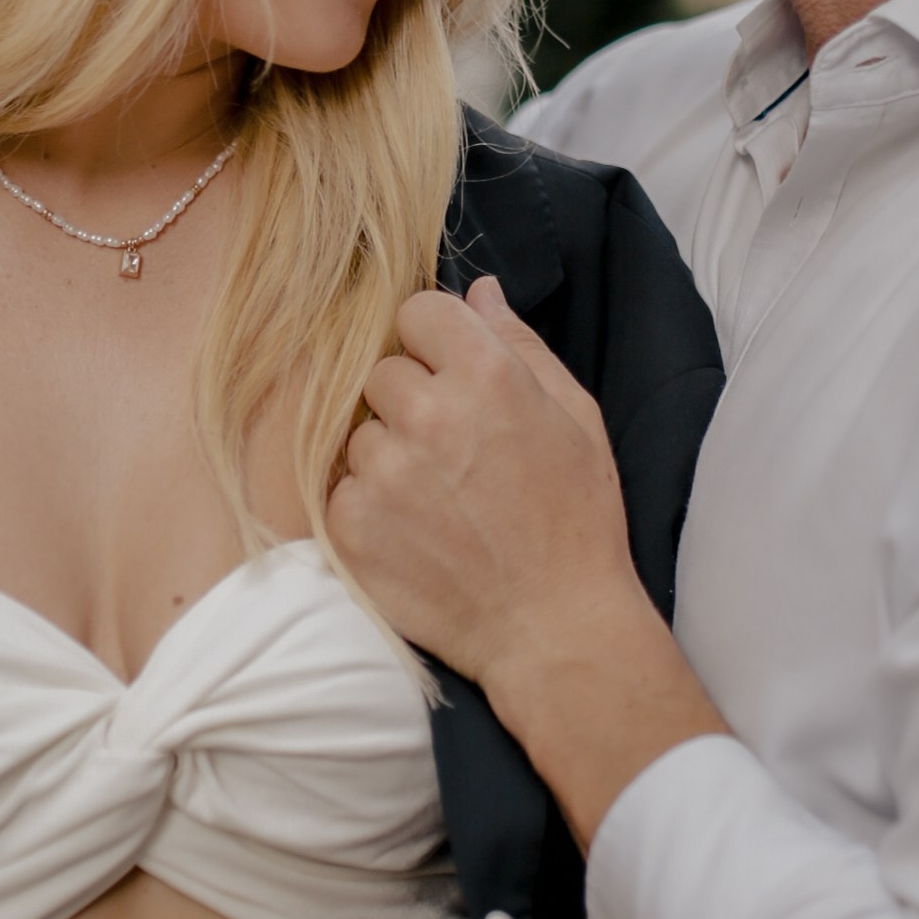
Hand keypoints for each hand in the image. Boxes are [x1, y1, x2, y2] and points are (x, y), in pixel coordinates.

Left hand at [329, 276, 726, 843]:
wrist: (553, 627)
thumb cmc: (576, 521)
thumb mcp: (576, 418)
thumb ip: (521, 344)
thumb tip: (479, 291)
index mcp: (488, 376)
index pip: (419, 311)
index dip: (434, 342)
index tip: (450, 375)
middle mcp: (429, 415)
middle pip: (382, 372)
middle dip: (411, 401)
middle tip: (451, 450)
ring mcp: (384, 473)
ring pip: (359, 433)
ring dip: (388, 456)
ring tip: (437, 499)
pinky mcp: (351, 526)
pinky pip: (341, 489)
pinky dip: (369, 506)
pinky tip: (416, 532)